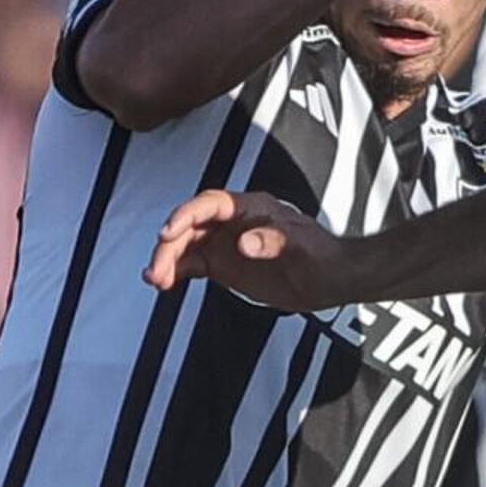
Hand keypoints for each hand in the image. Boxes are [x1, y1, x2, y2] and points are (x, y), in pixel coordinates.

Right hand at [147, 187, 350, 309]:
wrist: (329, 278)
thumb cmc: (319, 256)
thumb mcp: (299, 248)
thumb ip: (272, 241)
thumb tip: (244, 242)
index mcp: (250, 208)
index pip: (209, 204)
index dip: (186, 216)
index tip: (168, 232)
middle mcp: (232, 222)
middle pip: (190, 225)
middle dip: (169, 245)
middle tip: (157, 269)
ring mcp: (225, 242)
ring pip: (186, 245)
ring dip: (168, 260)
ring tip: (155, 279)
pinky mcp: (223, 264)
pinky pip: (192, 263)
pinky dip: (175, 271)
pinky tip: (162, 283)